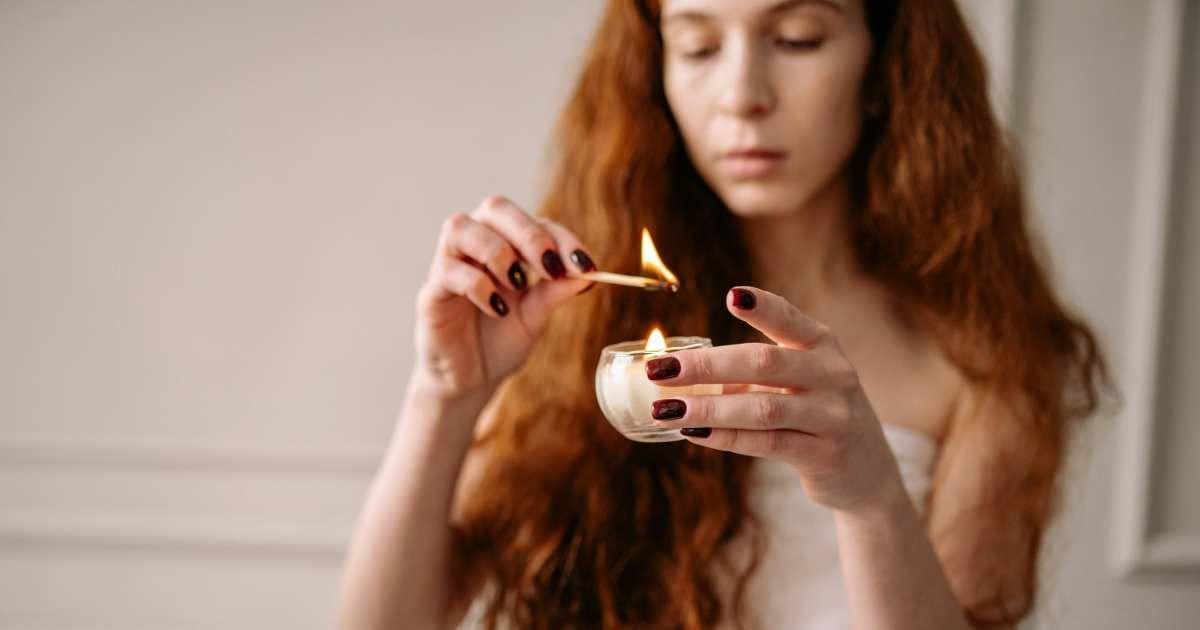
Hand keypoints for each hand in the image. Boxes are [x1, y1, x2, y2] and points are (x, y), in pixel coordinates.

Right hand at [413, 196, 594, 400]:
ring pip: (460, 226)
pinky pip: (448, 271)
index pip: (534, 222)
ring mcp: (448, 265)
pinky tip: (498, 309)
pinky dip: (478, 285)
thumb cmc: (500, 341)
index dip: (562, 238)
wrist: (471, 379)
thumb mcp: (535, 316)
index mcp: (506, 245)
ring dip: (496, 251)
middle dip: (528, 233)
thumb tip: (588, 273)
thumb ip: (555, 293)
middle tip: (551, 267)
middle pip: (494, 208)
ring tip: (517, 283)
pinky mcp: (432, 293)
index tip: (586, 266)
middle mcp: (475, 245)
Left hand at [644, 286, 904, 513]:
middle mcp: (833, 374)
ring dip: (709, 407)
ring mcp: (833, 415)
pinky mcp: (825, 454)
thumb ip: (750, 372)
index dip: (763, 307)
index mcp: (822, 345)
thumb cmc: (813, 412)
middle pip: (765, 363)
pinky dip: (726, 437)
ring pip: (763, 408)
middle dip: (707, 365)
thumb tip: (678, 371)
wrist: (866, 470)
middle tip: (661, 369)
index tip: (732, 295)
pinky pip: (768, 443)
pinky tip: (693, 432)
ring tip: (665, 409)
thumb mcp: (796, 381)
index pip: (790, 320)